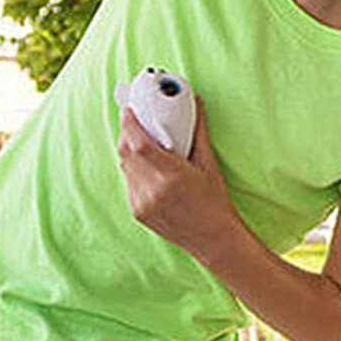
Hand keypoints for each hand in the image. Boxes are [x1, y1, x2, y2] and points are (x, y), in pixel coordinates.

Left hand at [117, 100, 241, 261]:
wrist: (213, 239)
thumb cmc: (215, 201)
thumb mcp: (209, 163)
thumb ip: (198, 131)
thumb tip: (196, 101)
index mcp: (171, 175)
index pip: (139, 143)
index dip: (129, 123)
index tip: (129, 108)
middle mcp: (152, 190)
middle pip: (126, 152)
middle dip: (127, 132)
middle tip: (135, 118)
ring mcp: (142, 203)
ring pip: (124, 167)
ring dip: (128, 150)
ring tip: (139, 138)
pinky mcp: (137, 213)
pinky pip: (128, 182)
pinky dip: (133, 168)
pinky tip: (145, 164)